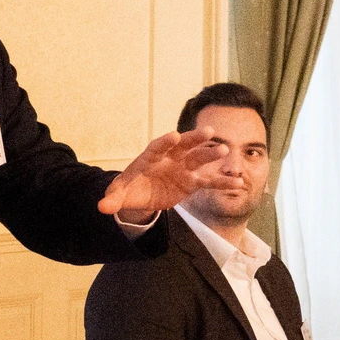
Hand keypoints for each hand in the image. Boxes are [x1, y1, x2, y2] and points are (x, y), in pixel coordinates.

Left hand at [98, 127, 235, 220]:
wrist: (143, 194)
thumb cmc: (130, 189)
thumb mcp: (119, 195)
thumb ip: (113, 199)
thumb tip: (101, 207)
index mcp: (150, 157)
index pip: (158, 146)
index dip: (165, 141)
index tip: (174, 136)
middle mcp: (170, 158)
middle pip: (184, 145)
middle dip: (194, 139)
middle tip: (208, 131)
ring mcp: (183, 168)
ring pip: (199, 159)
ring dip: (211, 155)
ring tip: (225, 151)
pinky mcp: (192, 181)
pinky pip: (209, 181)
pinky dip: (222, 182)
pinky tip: (238, 183)